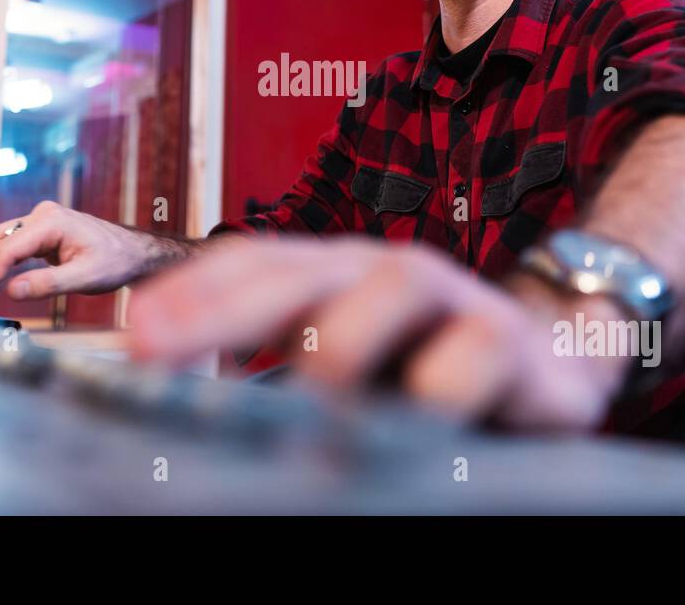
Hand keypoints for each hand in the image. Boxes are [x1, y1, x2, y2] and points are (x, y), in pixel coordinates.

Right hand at [0, 201, 188, 313]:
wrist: (134, 253)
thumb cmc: (116, 262)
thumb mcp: (86, 278)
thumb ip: (49, 284)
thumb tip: (11, 291)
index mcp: (52, 222)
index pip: (8, 249)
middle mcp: (42, 216)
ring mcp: (40, 222)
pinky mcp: (41, 232)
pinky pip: (11, 245)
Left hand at [129, 236, 631, 431]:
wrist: (551, 363)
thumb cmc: (426, 368)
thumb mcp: (348, 366)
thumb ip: (279, 380)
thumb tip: (180, 416)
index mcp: (334, 278)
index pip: (253, 265)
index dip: (191, 291)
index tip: (132, 332)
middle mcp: (383, 273)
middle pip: (301, 271)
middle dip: (225, 305)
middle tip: (154, 346)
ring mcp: (451, 299)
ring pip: (395, 284)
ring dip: (345, 335)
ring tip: (313, 388)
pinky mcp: (511, 343)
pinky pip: (476, 352)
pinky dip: (443, 382)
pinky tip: (418, 420)